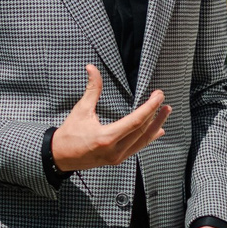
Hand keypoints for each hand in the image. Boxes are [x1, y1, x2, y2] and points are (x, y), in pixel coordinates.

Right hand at [50, 66, 167, 172]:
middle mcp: (114, 150)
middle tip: (163, 100)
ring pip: (142, 141)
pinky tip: (158, 131)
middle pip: (142, 131)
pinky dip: (148, 138)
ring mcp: (117, 157)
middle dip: (156, 114)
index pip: (135, 121)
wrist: (60, 157)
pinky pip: (137, 147)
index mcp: (106, 138)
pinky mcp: (117, 160)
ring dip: (156, 125)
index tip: (159, 95)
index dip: (150, 107)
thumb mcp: (81, 110)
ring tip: (166, 112)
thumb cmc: (69, 134)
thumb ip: (92, 89)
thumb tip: (92, 68)